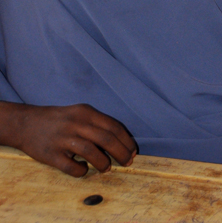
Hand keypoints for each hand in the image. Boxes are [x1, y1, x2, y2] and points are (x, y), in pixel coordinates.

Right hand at [0, 102, 136, 176]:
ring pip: (90, 151)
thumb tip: (120, 141)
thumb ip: (96, 124)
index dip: (126, 140)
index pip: (113, 126)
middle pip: (106, 138)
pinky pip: (71, 166)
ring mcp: (63, 138)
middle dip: (121, 153)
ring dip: (103, 162)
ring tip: (107, 168)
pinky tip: (84, 170)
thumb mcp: (78, 113)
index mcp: (85, 112)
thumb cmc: (59, 120)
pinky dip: (81, 171)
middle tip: (128, 163)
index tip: (133, 151)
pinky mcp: (51, 154)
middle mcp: (76, 123)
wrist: (26, 123)